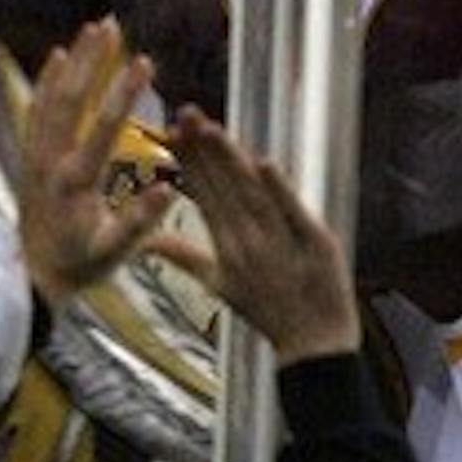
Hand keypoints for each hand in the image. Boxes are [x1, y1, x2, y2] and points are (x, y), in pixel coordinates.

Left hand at [19, 20, 173, 306]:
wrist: (30, 278)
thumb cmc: (77, 266)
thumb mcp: (114, 254)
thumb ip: (139, 223)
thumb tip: (167, 190)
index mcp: (75, 182)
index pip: (103, 128)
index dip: (124, 93)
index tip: (144, 62)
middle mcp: (51, 161)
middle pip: (71, 99)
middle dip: (93, 61)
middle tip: (112, 26)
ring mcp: (37, 155)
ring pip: (51, 97)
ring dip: (72, 62)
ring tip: (91, 29)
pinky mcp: (31, 156)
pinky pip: (36, 108)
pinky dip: (46, 80)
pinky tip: (58, 57)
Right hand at [144, 107, 361, 365]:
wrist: (315, 347)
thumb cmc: (267, 311)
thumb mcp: (219, 285)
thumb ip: (184, 256)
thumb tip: (146, 241)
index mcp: (224, 246)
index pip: (203, 194)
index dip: (188, 161)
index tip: (170, 130)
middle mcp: (247, 242)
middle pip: (222, 187)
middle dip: (203, 149)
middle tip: (185, 113)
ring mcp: (280, 243)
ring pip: (251, 194)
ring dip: (230, 161)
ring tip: (211, 129)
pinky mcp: (315, 244)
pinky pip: (293, 213)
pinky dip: (279, 190)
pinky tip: (263, 163)